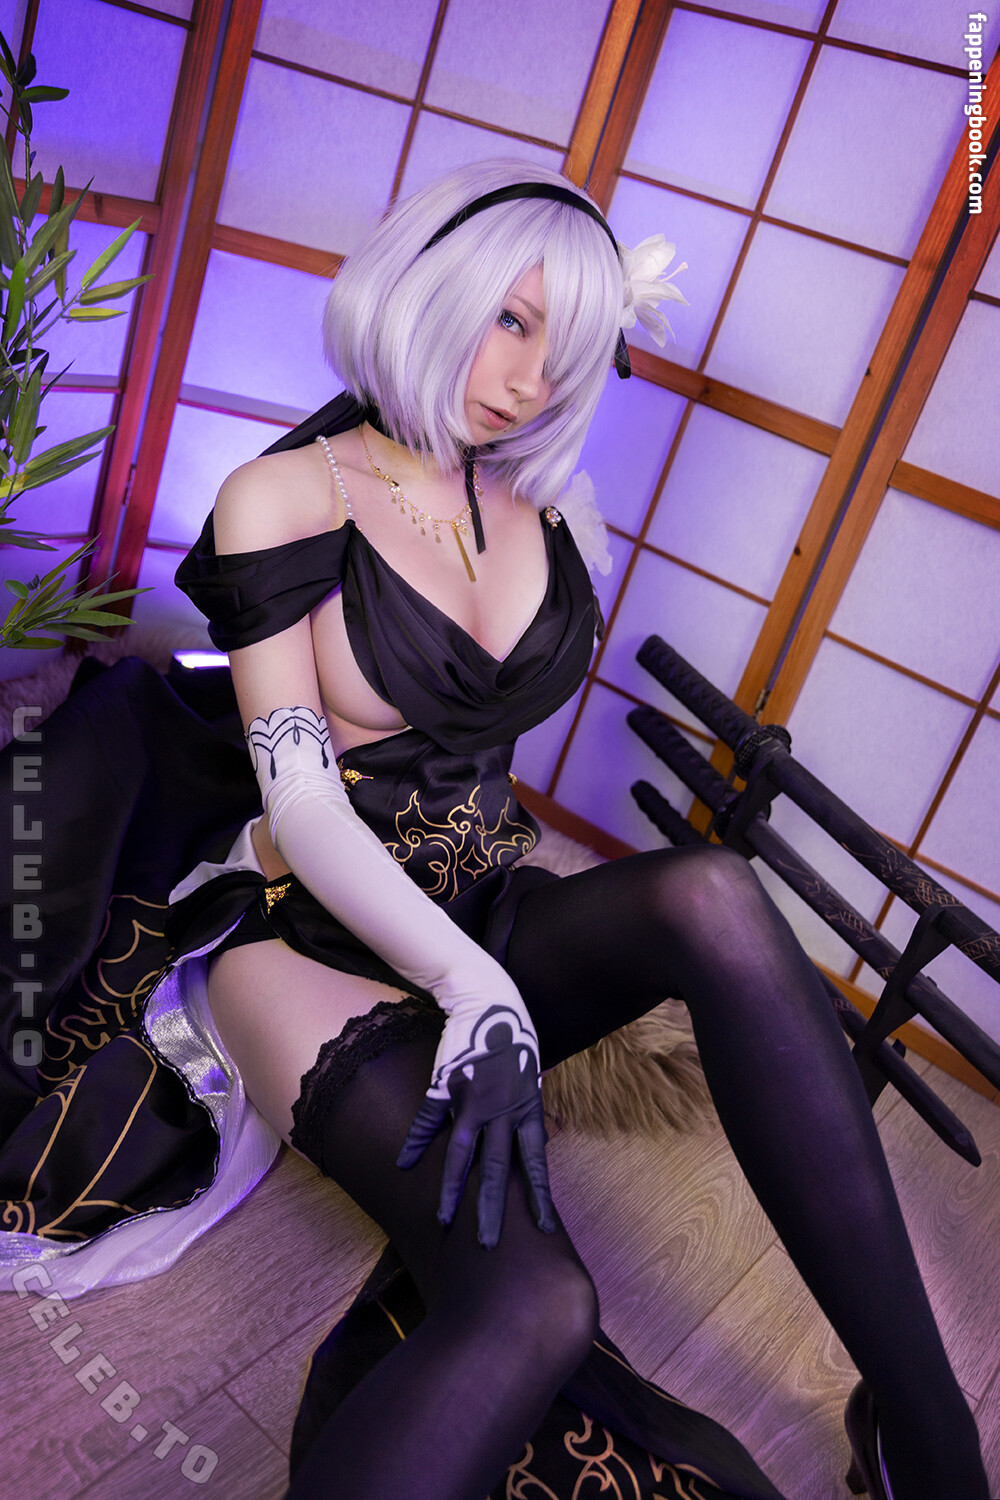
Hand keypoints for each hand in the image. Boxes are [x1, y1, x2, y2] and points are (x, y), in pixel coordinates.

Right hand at [397, 1005, 555, 1248]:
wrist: (488, 998)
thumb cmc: (513, 1038)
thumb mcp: (529, 1076)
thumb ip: (526, 1110)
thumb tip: (534, 1144)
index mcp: (528, 1108)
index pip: (535, 1162)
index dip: (538, 1195)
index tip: (544, 1228)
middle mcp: (502, 1109)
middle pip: (496, 1169)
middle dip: (491, 1210)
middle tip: (487, 1245)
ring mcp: (473, 1099)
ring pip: (461, 1155)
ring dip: (450, 1190)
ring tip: (443, 1220)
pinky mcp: (448, 1084)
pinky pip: (430, 1119)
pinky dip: (417, 1141)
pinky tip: (404, 1164)